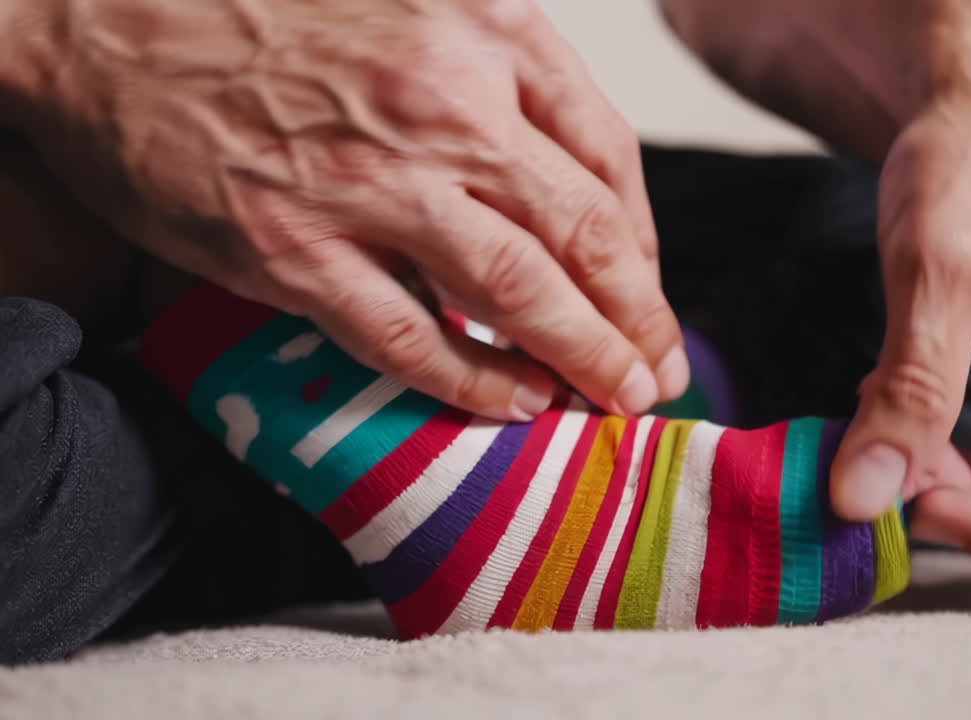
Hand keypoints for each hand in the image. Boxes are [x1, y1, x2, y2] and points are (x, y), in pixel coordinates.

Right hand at [16, 0, 686, 419]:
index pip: (606, 155)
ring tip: (613, 399)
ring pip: (517, 290)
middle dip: (636, 315)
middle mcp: (442, 101)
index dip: (642, 243)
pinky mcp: (295, 250)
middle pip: (582, 232)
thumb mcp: (415, 8)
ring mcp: (370, 181)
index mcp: (485, 30)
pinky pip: (412, 337)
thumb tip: (570, 189)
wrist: (104, 22)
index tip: (648, 292)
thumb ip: (498, 80)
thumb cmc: (264, 19)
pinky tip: (512, 405)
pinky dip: (473, 382)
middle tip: (655, 370)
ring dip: (581, 357)